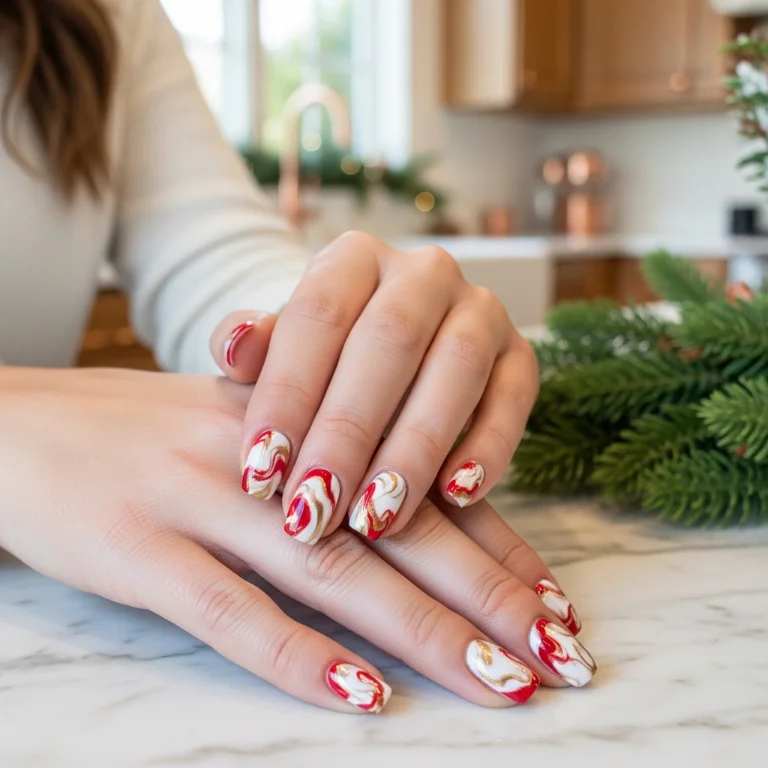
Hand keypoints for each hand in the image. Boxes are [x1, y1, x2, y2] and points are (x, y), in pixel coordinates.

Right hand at [0, 367, 593, 713]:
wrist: (25, 427)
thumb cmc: (150, 435)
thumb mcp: (245, 431)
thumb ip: (322, 467)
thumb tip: (403, 525)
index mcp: (301, 420)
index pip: (417, 486)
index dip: (492, 544)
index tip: (556, 600)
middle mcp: (267, 456)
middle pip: (394, 529)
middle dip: (486, 595)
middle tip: (559, 654)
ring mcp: (202, 500)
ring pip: (330, 571)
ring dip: (421, 632)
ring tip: (499, 681)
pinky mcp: (140, 548)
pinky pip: (230, 611)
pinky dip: (298, 658)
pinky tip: (361, 700)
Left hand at [210, 231, 538, 544]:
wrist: (389, 349)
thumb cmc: (321, 358)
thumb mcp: (277, 347)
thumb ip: (249, 348)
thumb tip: (236, 349)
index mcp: (354, 258)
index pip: (317, 315)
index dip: (287, 395)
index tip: (260, 473)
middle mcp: (423, 272)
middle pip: (389, 341)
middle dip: (348, 433)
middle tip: (314, 511)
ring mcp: (479, 309)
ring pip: (455, 368)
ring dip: (415, 449)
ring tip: (377, 518)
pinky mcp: (518, 354)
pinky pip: (514, 397)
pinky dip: (490, 447)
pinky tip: (458, 496)